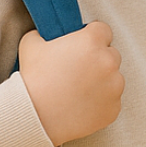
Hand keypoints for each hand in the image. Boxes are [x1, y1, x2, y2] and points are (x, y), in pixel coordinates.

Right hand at [19, 22, 123, 146]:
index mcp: (92, 41)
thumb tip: (48, 32)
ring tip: (77, 90)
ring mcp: (114, 87)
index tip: (81, 46)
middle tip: (77, 71)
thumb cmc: (33, 79)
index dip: (90, 37)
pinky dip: (100, 102)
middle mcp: (108, 61)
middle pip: (111, 54)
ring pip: (113, 79)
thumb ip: (45, 32)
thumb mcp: (31, 43)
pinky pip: (111, 101)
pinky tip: (81, 104)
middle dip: (98, 60)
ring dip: (101, 81)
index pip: (103, 30)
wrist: (34, 116)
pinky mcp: (113, 109)